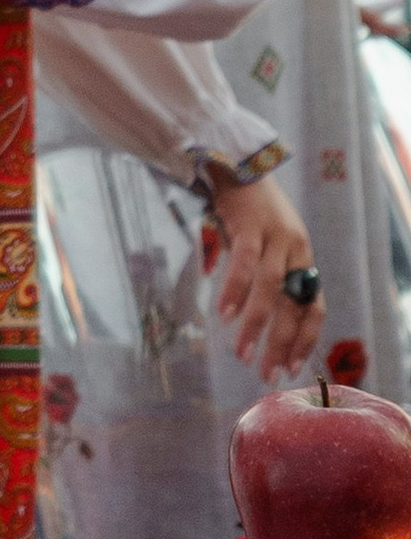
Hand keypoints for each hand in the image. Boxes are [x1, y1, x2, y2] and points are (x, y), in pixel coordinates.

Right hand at [207, 172, 325, 380]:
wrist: (240, 165)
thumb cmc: (251, 213)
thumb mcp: (269, 247)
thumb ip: (269, 277)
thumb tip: (259, 320)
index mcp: (303, 259)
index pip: (313, 307)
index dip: (305, 339)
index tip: (291, 367)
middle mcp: (296, 250)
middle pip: (293, 305)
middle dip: (280, 343)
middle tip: (267, 373)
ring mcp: (276, 237)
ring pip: (271, 289)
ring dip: (256, 325)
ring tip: (241, 353)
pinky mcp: (252, 225)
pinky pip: (245, 263)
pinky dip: (235, 290)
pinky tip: (224, 313)